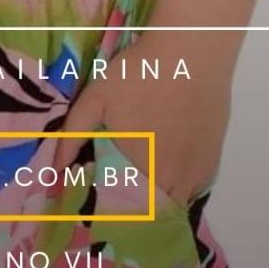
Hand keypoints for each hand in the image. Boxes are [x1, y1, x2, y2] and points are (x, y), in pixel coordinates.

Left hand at [51, 43, 232, 207]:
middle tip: (118, 196)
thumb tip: (55, 171)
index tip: (101, 211)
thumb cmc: (141, 72)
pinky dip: (179, 185)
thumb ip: (74, 135)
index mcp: (146, 172)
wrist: (192, 49)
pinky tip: (166, 166)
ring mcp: (199, 172)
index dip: (116, 217)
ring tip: (141, 185)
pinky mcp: (213, 159)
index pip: (131, 216)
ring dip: (159, 201)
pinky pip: (193, 188)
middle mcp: (177, 181)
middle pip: (155, 215)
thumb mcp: (97, 97)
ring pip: (176, 203)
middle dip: (137, 212)